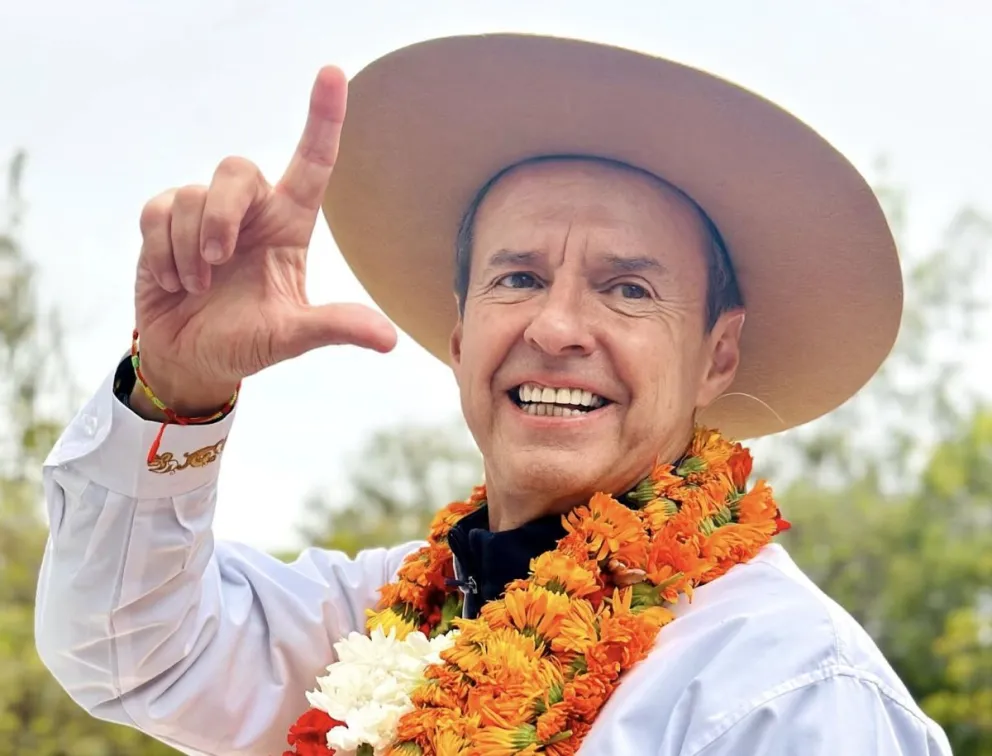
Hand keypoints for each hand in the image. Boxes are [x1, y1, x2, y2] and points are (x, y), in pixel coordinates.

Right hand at [132, 66, 396, 416]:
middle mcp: (251, 212)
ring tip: (197, 287)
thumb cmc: (247, 343)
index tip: (333, 74)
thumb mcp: (292, 337)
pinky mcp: (164, 223)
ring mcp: (206, 215)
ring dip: (189, 251)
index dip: (323, 118)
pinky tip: (174, 282)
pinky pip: (157, 213)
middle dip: (221, 214)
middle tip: (218, 260)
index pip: (313, 164)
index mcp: (289, 226)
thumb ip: (335, 328)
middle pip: (236, 169)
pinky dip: (163, 254)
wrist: (191, 359)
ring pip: (191, 197)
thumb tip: (389, 340)